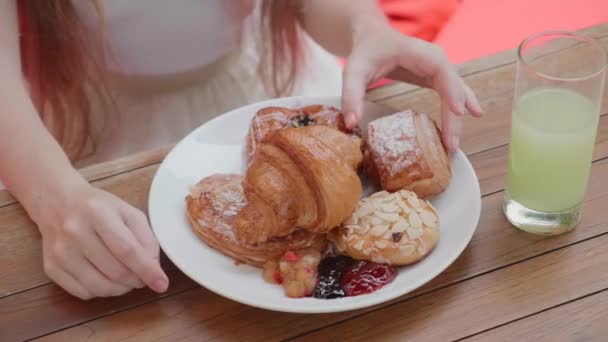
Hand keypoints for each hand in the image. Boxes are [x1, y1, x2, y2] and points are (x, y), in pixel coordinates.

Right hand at [34, 183, 168, 299]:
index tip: (162, 284)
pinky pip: (83, 292)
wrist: (57, 202)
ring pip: (99, 286)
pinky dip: (101, 291)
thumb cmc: (99, 207)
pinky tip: (106, 279)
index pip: (126, 249)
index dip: (147, 270)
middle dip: (136, 280)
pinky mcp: (50, 267)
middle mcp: (75, 231)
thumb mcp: (127, 211)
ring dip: (121, 289)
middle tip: (143, 278)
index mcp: (97, 212)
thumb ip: (146, 237)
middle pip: (115, 271)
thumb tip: (153, 267)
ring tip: (128, 280)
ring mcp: (60, 251)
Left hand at [341, 23, 482, 150]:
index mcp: (416, 52)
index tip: (457, 112)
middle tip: (450, 144)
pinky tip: (474, 116)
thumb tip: (351, 124)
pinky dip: (460, 107)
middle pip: (452, 85)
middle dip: (454, 115)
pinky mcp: (437, 77)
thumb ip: (351, 95)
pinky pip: (453, 92)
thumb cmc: (366, 53)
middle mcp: (434, 58)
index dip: (451, 90)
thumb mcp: (353, 71)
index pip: (440, 69)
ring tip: (454, 144)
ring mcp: (438, 67)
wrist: (373, 38)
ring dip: (457, 118)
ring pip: (456, 91)